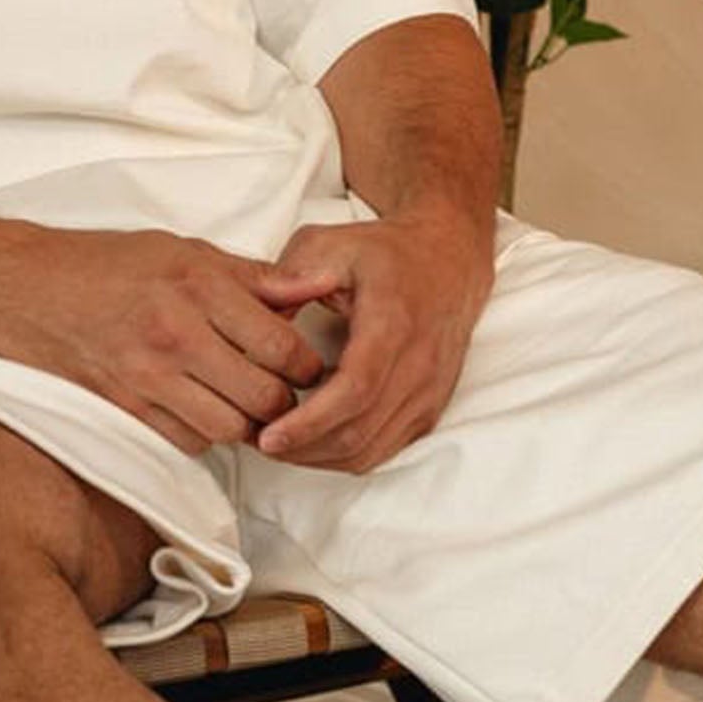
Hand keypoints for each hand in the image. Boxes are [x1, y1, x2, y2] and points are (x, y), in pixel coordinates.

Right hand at [0, 221, 340, 458]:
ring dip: (246, 424)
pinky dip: (205, 433)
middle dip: (285, 402)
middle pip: (263, 396)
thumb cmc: (109, 266)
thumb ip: (251, 276)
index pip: (280, 344)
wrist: (27, 292)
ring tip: (246, 404)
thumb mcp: (183, 251)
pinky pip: (188, 441)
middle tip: (286, 393)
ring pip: (229, 428)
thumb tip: (312, 289)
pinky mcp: (125, 409)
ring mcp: (147, 377)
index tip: (308, 365)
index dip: (307, 364)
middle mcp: (175, 333)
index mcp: (197, 285)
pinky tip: (202, 408)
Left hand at [241, 208, 495, 473]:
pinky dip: (341, 456)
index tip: (267, 435)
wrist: (448, 261)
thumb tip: (257, 314)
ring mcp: (428, 393)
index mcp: (394, 322)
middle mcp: (419, 364)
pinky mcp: (428, 410)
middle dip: (302, 448)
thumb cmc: (385, 254)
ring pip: (369, 451)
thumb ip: (291, 276)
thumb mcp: (332, 244)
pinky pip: (382, 451)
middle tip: (254, 440)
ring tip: (274, 444)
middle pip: (358, 431)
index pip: (355, 389)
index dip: (310, 422)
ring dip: (317, 457)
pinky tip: (309, 440)